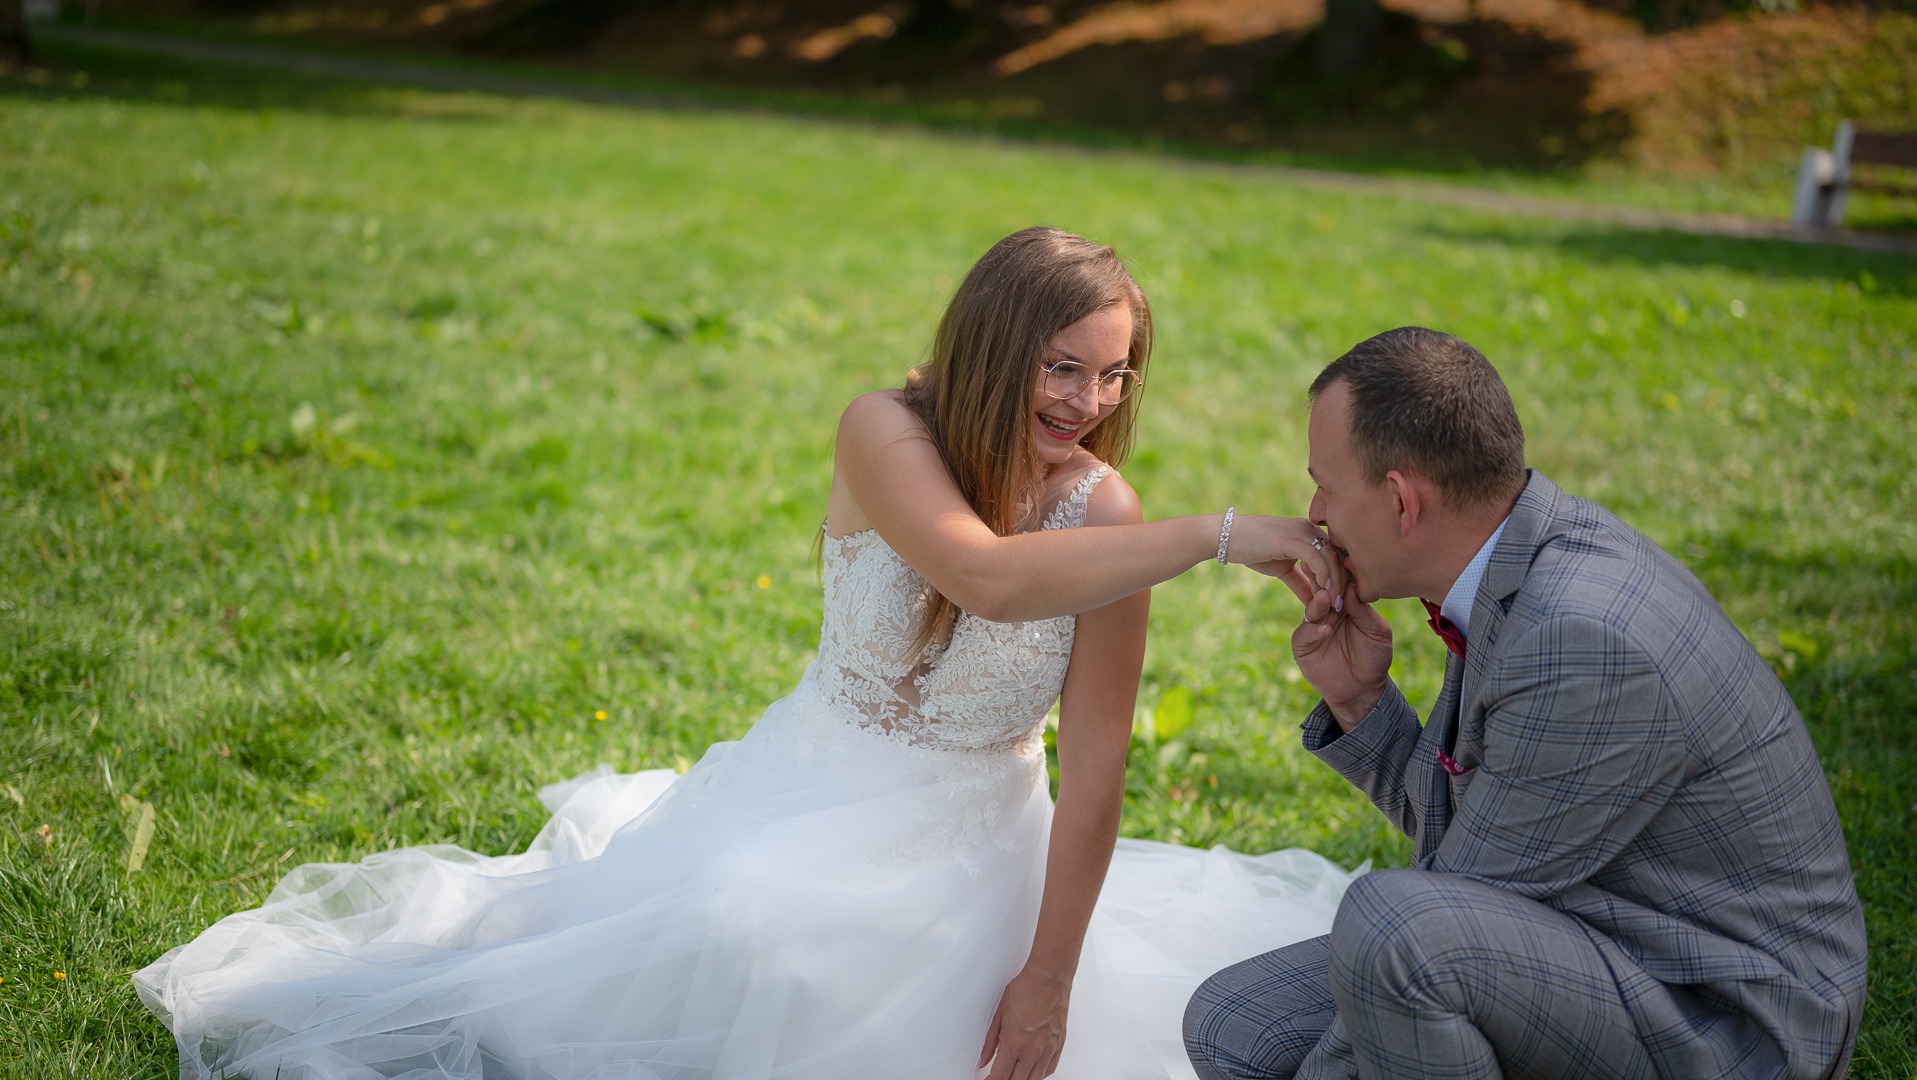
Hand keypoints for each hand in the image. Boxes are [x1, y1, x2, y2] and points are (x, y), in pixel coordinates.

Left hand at [978, 965, 1069, 1079]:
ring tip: (1013, 1073)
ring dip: (1021, 1079)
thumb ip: (989, 1042)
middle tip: (998, 1075)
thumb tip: (982, 1059)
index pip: (1000, 1076)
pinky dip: (1038, 1074)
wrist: (1049, 977)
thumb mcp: (999, 1014)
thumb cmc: (1026, 989)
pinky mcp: (1058, 1045)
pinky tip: (1031, 1069)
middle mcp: (1033, 1050)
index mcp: (1015, 1043)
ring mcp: (1048, 1049)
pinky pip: (1049, 1070)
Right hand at [1223, 516, 1344, 606]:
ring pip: (1330, 557)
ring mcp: (1301, 531)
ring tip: (1332, 604)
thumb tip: (1313, 603)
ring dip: (1334, 583)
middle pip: (1338, 556)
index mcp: (1310, 534)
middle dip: (1342, 583)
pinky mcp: (1290, 538)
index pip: (1337, 556)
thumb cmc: (1252, 550)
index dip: (1341, 578)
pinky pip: (1315, 557)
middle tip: (1340, 607)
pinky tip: (1322, 591)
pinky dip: (1322, 574)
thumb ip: (1301, 583)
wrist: (1226, 537)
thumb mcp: (1282, 570)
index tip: (1339, 600)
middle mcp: (1310, 529)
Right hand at [1292, 583, 1392, 730]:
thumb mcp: (1377, 632)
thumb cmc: (1374, 657)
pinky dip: (1314, 631)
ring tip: (1324, 598)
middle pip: (1322, 591)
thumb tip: (1352, 588)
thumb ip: (1364, 611)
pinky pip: (1305, 634)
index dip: (1342, 574)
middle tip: (1326, 571)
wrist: (1363, 689)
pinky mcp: (1303, 644)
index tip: (1343, 560)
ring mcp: (1314, 626)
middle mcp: (1328, 611)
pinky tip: (1325, 631)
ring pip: (1312, 609)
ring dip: (1318, 603)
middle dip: (1325, 582)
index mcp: (1346, 603)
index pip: (1341, 584)